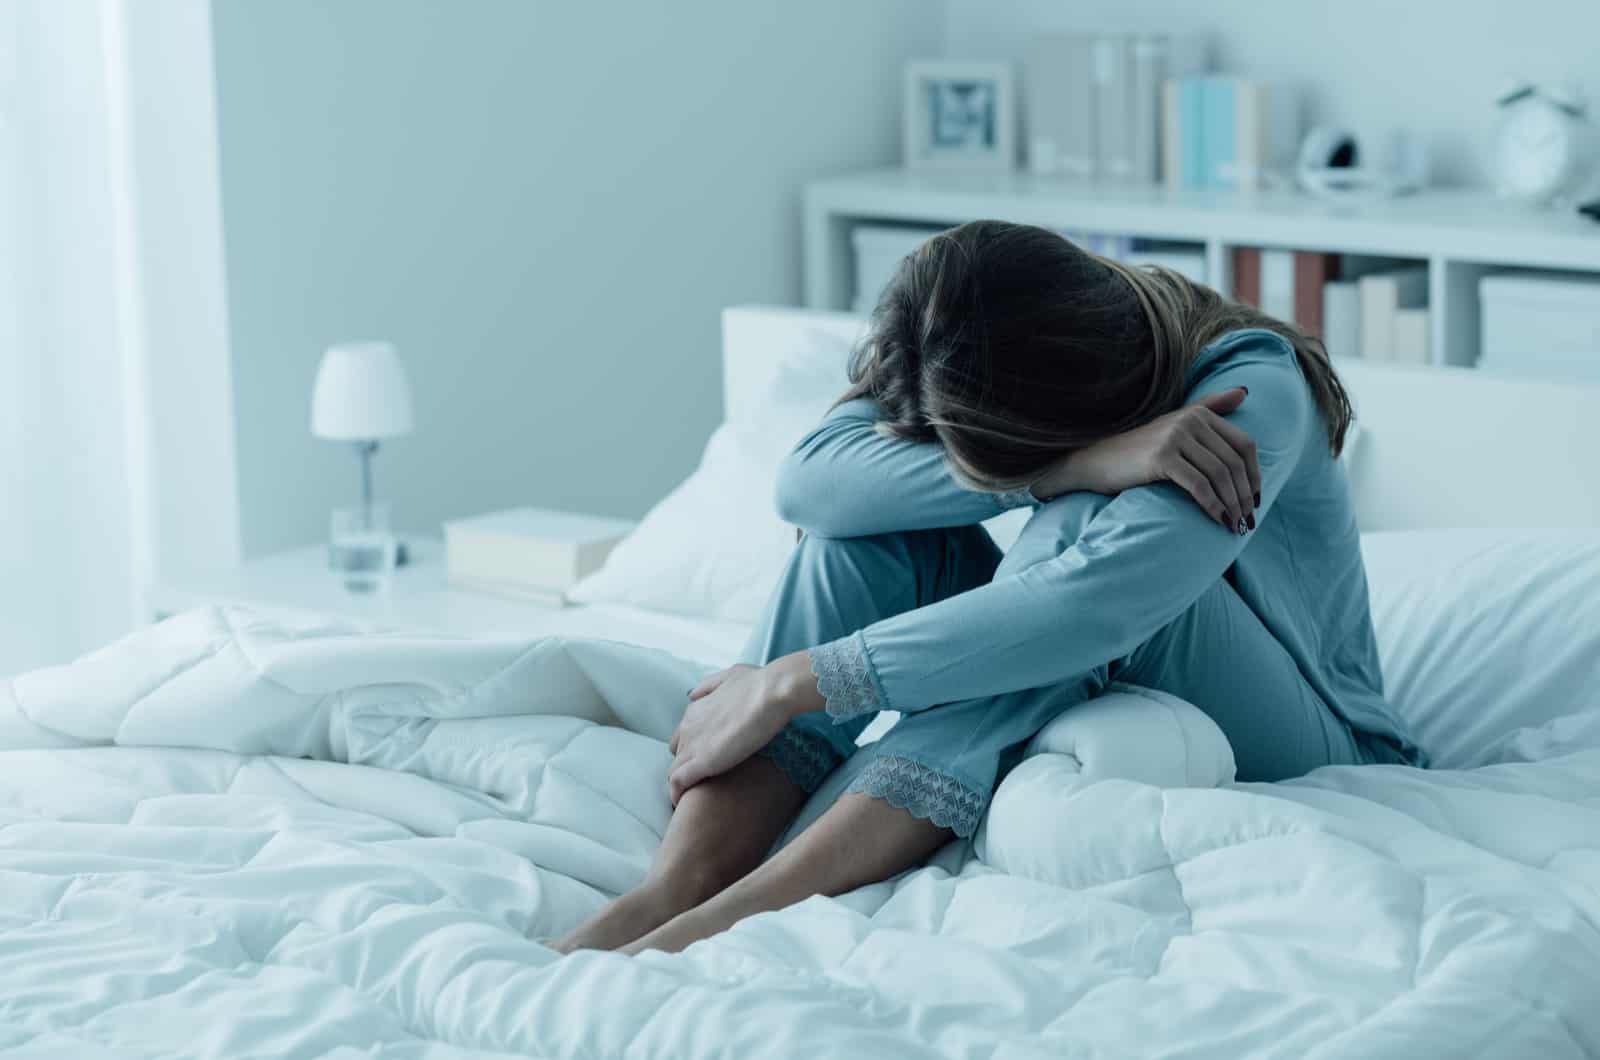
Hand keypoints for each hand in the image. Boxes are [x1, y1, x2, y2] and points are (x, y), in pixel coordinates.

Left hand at [667, 652, 821, 804]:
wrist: (771, 692)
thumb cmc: (758, 683)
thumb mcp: (729, 676)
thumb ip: (709, 686)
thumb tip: (692, 694)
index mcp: (695, 710)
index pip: (683, 736)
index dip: (693, 749)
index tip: (707, 760)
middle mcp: (687, 727)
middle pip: (677, 754)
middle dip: (688, 766)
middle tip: (707, 779)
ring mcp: (691, 745)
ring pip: (673, 771)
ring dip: (683, 783)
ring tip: (695, 797)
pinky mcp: (699, 763)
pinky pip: (677, 784)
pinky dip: (677, 794)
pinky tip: (683, 803)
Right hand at [1031, 388, 1259, 531]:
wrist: (1096, 461)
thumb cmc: (1138, 450)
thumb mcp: (1175, 423)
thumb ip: (1209, 406)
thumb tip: (1244, 392)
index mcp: (1199, 413)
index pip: (1244, 445)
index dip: (1255, 475)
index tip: (1255, 500)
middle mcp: (1190, 421)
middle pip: (1233, 463)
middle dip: (1244, 496)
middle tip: (1248, 521)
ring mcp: (1175, 438)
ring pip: (1219, 475)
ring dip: (1232, 504)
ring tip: (1235, 525)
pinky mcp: (1161, 458)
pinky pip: (1199, 486)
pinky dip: (1213, 506)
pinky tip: (1218, 520)